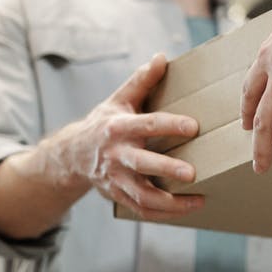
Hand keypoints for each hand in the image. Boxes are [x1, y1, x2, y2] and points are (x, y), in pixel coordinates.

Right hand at [45, 53, 203, 220]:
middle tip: (192, 173)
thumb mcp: (119, 99)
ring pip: (141, 195)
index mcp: (118, 127)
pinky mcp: (118, 196)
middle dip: (166, 169)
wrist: (73, 155)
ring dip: (170, 202)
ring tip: (198, 199)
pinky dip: (165, 214)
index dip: (169, 125)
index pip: (146, 124)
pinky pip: (141, 210)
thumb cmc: (104, 123)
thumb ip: (142, 81)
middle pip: (141, 164)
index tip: (193, 126)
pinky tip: (188, 209)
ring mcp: (116, 178)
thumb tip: (162, 57)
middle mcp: (116, 155)